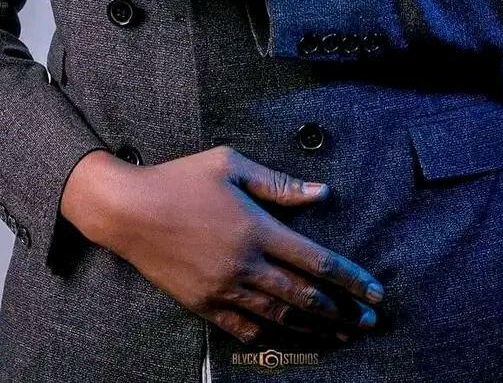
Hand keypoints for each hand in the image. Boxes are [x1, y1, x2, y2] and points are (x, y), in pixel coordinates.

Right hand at [93, 146, 383, 346]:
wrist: (128, 210)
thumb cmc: (181, 178)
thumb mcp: (230, 165)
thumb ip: (278, 183)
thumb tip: (321, 192)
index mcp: (256, 228)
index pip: (315, 260)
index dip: (350, 278)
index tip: (374, 290)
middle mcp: (244, 264)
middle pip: (304, 297)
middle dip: (342, 311)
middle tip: (369, 322)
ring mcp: (223, 289)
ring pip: (279, 317)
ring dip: (315, 328)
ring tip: (340, 335)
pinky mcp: (202, 304)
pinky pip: (243, 328)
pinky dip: (270, 335)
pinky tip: (288, 338)